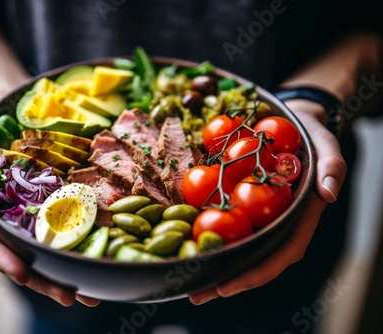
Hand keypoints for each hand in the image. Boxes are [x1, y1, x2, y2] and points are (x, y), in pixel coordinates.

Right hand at [0, 102, 99, 306]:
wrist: (4, 113)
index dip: (1, 257)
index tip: (21, 273)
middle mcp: (2, 217)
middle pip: (19, 254)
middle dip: (41, 279)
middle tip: (68, 296)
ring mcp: (27, 213)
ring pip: (43, 248)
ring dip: (65, 273)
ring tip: (90, 293)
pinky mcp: (50, 204)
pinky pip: (63, 226)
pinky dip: (79, 245)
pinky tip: (99, 259)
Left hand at [189, 100, 346, 304]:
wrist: (293, 121)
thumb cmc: (313, 137)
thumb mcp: (328, 147)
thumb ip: (332, 167)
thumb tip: (327, 193)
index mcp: (298, 219)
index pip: (280, 254)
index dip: (256, 273)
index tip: (227, 286)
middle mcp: (276, 222)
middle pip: (253, 257)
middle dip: (226, 278)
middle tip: (197, 295)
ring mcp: (257, 214)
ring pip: (236, 244)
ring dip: (212, 262)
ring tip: (185, 281)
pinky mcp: (239, 200)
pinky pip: (222, 219)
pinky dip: (204, 231)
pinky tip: (182, 241)